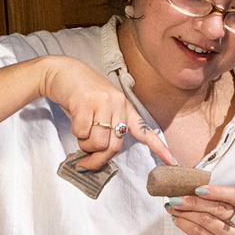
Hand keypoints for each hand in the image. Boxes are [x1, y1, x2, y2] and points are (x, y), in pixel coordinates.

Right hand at [38, 57, 177, 170]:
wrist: (63, 72)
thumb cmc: (81, 94)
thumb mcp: (101, 107)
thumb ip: (107, 128)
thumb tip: (102, 154)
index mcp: (125, 107)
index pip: (144, 130)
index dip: (158, 147)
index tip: (171, 161)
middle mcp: (118, 104)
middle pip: (114, 146)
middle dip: (98, 159)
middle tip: (86, 162)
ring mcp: (103, 102)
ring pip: (98, 142)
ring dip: (85, 145)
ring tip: (80, 133)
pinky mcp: (86, 102)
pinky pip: (82, 132)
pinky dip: (76, 133)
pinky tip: (75, 120)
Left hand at [164, 184, 234, 234]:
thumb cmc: (218, 225)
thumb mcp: (221, 208)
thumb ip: (211, 196)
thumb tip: (186, 184)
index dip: (217, 191)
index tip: (198, 189)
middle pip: (218, 208)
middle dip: (194, 202)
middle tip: (176, 198)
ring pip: (205, 220)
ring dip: (185, 212)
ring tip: (173, 207)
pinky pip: (198, 233)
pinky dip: (184, 224)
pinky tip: (177, 219)